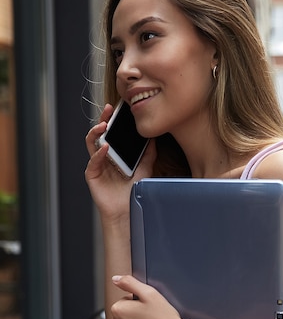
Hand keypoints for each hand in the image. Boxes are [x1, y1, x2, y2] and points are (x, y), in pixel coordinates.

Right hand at [85, 104, 155, 220]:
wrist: (128, 210)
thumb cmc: (133, 190)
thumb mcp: (145, 167)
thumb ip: (148, 152)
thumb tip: (154, 136)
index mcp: (114, 151)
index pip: (112, 131)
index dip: (113, 119)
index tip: (119, 108)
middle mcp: (103, 155)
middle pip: (100, 133)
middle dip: (103, 119)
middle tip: (109, 109)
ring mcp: (97, 164)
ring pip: (92, 142)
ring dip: (96, 132)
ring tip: (103, 124)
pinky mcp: (92, 175)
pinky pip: (94, 161)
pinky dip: (99, 153)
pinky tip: (105, 147)